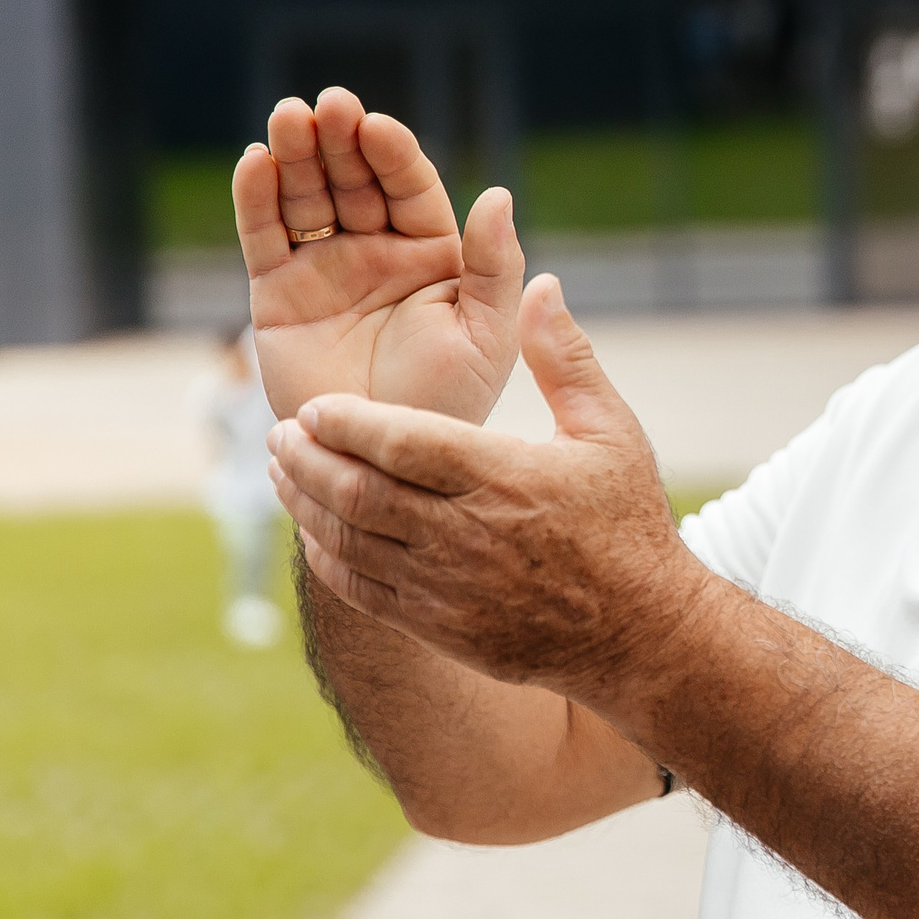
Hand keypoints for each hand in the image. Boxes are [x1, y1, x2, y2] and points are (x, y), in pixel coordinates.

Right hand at [234, 87, 524, 422]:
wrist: (380, 463)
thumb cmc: (446, 403)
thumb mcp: (485, 336)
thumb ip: (494, 268)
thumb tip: (499, 196)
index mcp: (434, 254)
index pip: (410, 188)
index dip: (393, 155)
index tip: (377, 127)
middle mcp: (378, 251)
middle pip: (354, 180)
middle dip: (339, 140)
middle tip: (327, 104)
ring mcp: (325, 268)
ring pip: (306, 197)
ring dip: (294, 154)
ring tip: (287, 117)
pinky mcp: (277, 292)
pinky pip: (265, 237)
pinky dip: (256, 198)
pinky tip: (255, 161)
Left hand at [267, 274, 702, 690]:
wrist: (640, 632)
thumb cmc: (627, 522)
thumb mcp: (611, 431)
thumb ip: (564, 358)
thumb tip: (542, 285)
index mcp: (501, 476)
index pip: (399, 443)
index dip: (346, 423)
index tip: (315, 407)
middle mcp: (464, 534)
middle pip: (357, 490)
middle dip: (306, 459)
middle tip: (278, 433)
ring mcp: (446, 587)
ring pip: (348, 539)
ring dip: (304, 503)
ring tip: (280, 473)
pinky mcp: (439, 627)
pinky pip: (361, 590)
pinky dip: (327, 557)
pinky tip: (315, 531)